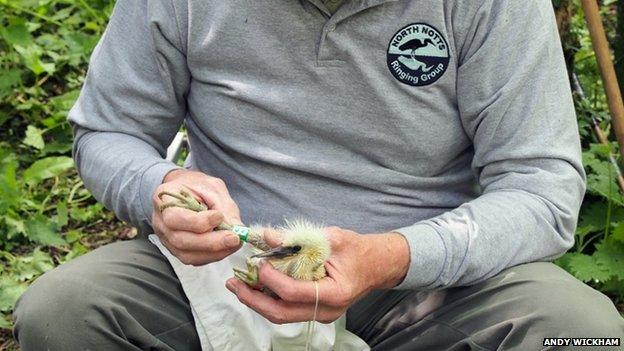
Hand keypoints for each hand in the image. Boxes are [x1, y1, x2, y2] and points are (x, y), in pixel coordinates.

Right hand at [152, 169, 242, 264]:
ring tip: (233, 243)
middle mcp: (161, 223)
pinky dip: (213, 256)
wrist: (185, 190)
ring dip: (214, 253)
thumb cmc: (197, 186)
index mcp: (163, 200)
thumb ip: (224, 206)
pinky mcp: (178, 250)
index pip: (175, 218)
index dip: (199, 221)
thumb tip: (238, 229)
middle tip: (234, 238)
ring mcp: (167, 239)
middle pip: (181, 240)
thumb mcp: (212, 187)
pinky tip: (226, 248)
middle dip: (211, 242)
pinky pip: (194, 259)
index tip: (219, 216)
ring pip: (188, 255)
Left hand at [225, 227, 409, 323]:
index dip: (271, 279)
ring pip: (281, 315)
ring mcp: (321, 314)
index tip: (257, 262)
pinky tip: (256, 286)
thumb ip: (299, 238)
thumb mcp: (332, 237)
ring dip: (257, 301)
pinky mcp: (315, 311)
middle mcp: (326, 310)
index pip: (293, 292)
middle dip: (253, 299)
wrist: (378, 265)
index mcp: (334, 293)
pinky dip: (269, 299)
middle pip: (281, 313)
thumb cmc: (359, 250)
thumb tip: (267, 236)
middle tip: (233, 284)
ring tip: (238, 285)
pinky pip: (288, 309)